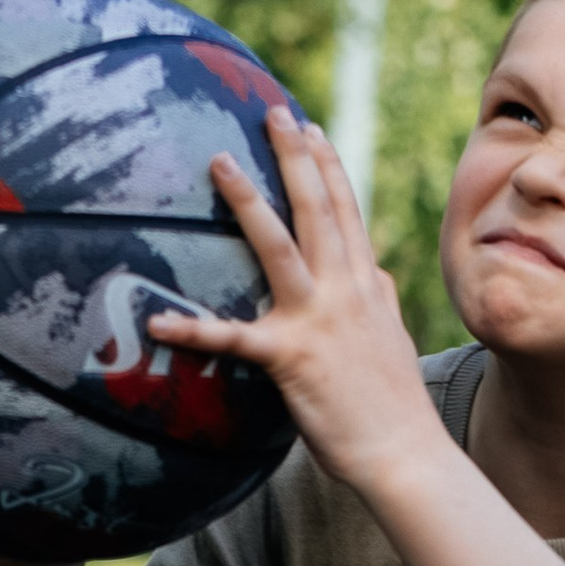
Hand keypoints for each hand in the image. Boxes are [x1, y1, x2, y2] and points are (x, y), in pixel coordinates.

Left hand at [148, 107, 446, 502]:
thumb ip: (382, 299)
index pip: (347, 212)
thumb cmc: (394, 404)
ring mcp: (318, 320)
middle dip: (294, 156)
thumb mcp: (393, 338)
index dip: (328, 166)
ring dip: (248, 201)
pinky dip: (193, 331)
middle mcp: (346, 291)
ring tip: (220, 161)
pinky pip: (233, 339)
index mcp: (367, 286)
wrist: (406, 455)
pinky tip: (157, 322)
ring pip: (279, 247)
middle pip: (317, 209)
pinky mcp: (291, 358)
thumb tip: (379, 273)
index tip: (311, 128)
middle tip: (272, 111)